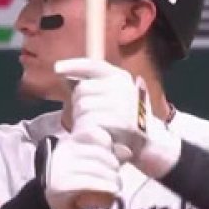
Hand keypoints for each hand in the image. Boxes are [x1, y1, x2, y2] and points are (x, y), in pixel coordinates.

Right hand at [37, 127, 121, 208]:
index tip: (112, 160)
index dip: (109, 146)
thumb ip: (109, 155)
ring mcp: (61, 168)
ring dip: (113, 180)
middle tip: (116, 179)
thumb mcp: (92, 164)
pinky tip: (111, 193)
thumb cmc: (74, 182)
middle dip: (114, 167)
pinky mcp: (61, 185)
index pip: (95, 135)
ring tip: (115, 187)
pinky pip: (90, 183)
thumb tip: (127, 152)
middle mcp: (63, 152)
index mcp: (70, 142)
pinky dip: (105, 188)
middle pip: (100, 154)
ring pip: (98, 170)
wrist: (50, 204)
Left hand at [56, 57, 181, 177]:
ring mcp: (123, 105)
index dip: (73, 65)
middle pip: (82, 90)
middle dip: (77, 104)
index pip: (93, 66)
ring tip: (93, 128)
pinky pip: (91, 124)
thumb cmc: (127, 119)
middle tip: (88, 117)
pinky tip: (95, 134)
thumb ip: (94, 85)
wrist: (151, 142)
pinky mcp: (122, 124)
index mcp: (121, 78)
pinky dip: (87, 131)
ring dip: (81, 120)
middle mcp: (122, 88)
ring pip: (83, 108)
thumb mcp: (115, 96)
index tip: (57, 69)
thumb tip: (65, 75)